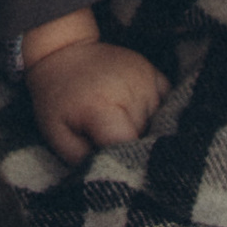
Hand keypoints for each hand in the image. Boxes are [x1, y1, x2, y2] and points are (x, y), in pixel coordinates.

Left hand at [22, 30, 168, 165]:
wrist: (65, 52)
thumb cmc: (58, 100)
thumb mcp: (57, 135)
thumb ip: (83, 159)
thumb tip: (111, 174)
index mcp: (102, 107)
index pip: (128, 145)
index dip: (124, 162)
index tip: (117, 167)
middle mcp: (131, 92)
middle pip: (145, 137)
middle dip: (132, 147)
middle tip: (112, 143)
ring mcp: (146, 80)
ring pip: (159, 122)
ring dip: (146, 130)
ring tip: (123, 125)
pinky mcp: (155, 73)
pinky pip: (168, 102)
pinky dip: (159, 113)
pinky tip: (140, 113)